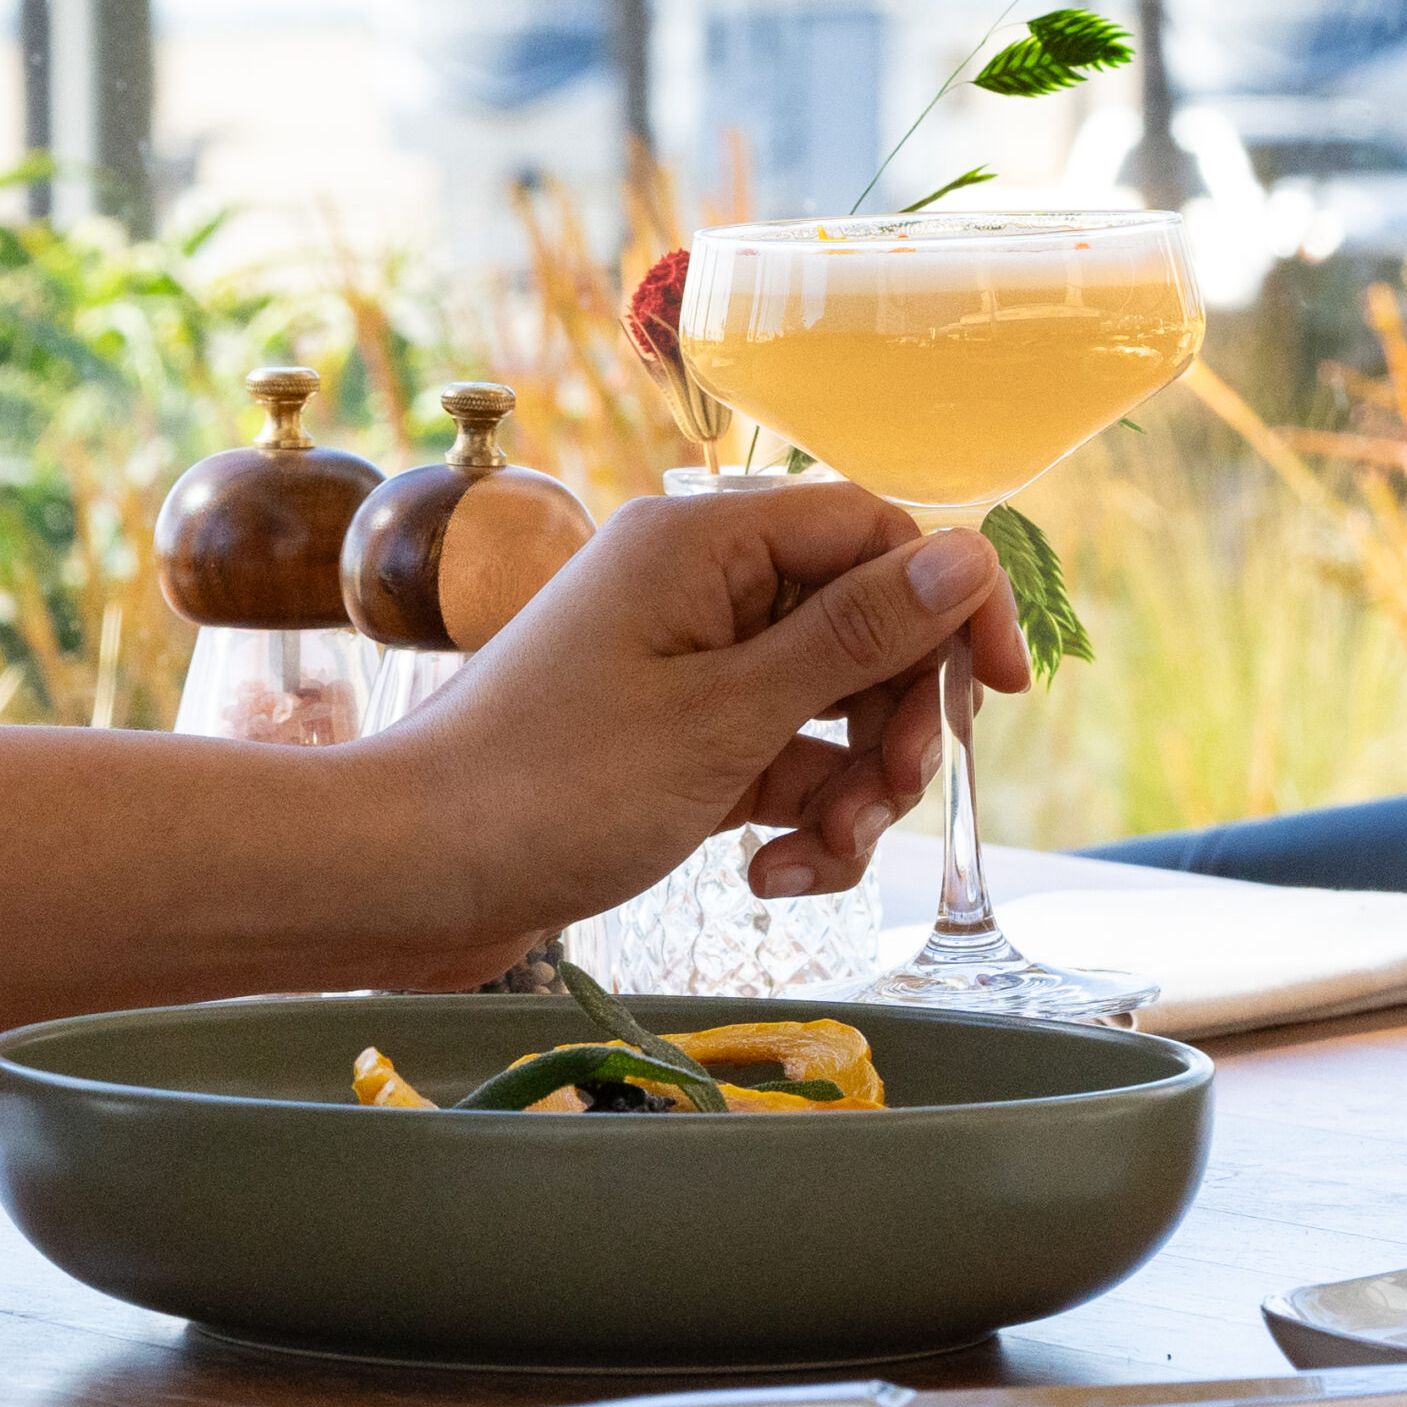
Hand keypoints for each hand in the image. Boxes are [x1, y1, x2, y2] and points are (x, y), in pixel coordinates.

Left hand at [359, 482, 1031, 978]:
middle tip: (891, 794)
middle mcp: (700, 590)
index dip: (952, 601)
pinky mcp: (678, 743)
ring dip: (852, 789)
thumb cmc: (550, 787)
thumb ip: (855, 634)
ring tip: (817, 859)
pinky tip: (771, 876)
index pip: (876, 529)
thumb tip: (968, 553)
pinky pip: (782, 764)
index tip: (998, 691)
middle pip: (865, 626)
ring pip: (832, 709)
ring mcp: (688, 669)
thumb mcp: (727, 715)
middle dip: (896, 721)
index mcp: (704, 543)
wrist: (407, 877)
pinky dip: (799, 819)